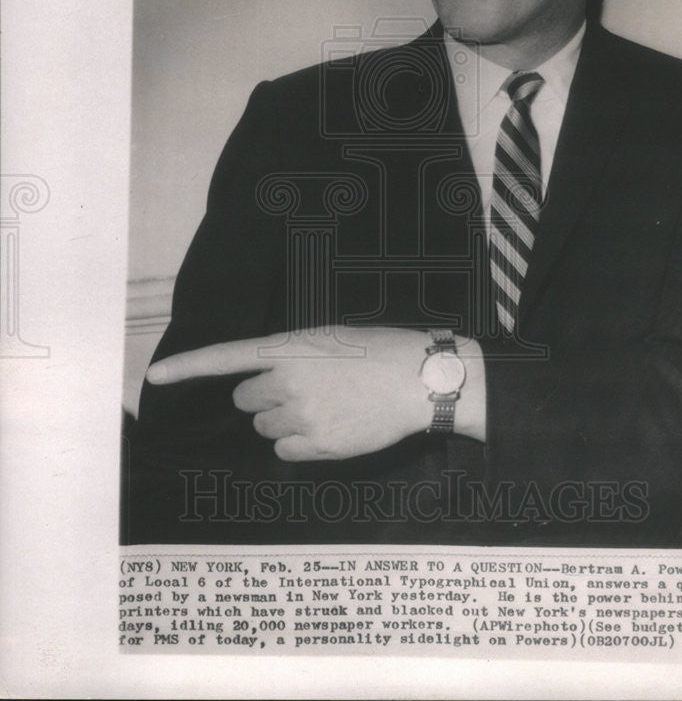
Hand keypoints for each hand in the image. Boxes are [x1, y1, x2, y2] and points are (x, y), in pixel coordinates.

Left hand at [146, 327, 485, 459]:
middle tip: (303, 390)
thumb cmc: (378, 352)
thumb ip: (290, 357)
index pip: (224, 357)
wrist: (419, 379)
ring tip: (325, 407)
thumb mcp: (328, 339)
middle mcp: (287, 381)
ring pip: (264, 428)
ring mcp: (301, 415)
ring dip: (283, 421)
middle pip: (246, 400)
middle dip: (265, 397)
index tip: (152, 377)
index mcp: (287, 348)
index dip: (185, 367)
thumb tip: (266, 384)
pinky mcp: (317, 446)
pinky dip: (299, 444)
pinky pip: (285, 451)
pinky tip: (328, 428)